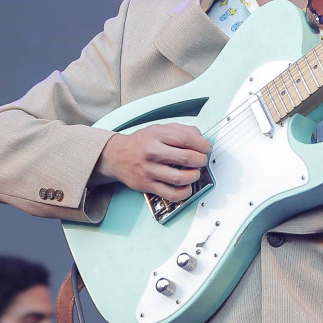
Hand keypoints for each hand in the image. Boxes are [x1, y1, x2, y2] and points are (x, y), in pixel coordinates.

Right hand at [92, 123, 210, 200]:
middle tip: (201, 160)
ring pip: (180, 178)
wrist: (116, 156)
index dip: (202, 144)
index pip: (186, 139)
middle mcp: (152, 153)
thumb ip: (181, 130)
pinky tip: (187, 186)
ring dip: (195, 176)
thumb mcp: (159, 129)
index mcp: (157, 136)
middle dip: (201, 160)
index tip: (206, 148)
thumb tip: (201, 138)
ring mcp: (149, 171)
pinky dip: (185, 192)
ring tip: (195, 172)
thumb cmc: (141, 142)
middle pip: (186, 158)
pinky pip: (171, 194)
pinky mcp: (148, 186)